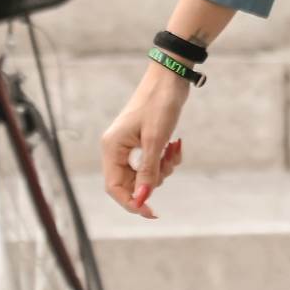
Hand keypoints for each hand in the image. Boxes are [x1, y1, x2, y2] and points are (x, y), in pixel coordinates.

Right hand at [100, 64, 188, 219]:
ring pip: (146, 174)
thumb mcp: (156, 140)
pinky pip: (154, 162)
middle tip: (168, 166)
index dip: (131, 202)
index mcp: (112, 148)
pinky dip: (167, 159)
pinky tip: (176, 144)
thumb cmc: (160, 104)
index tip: (151, 212)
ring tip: (173, 148)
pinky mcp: (144, 142)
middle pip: (131, 182)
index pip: (114, 187)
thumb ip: (148, 171)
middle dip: (153, 180)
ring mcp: (130, 146)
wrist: (171, 78)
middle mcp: (117, 148)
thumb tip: (142, 198)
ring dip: (163, 168)